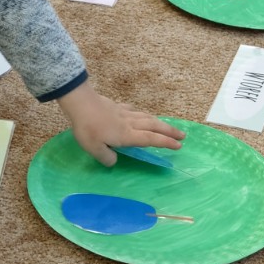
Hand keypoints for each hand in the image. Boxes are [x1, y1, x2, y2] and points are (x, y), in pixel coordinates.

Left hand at [57, 81, 184, 166]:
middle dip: (170, 131)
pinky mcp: (117, 107)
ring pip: (147, 117)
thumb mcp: (94, 149)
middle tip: (183, 135)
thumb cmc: (88, 128)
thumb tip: (114, 161)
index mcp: (127, 135)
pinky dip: (141, 114)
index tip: (179, 146)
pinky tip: (140, 114)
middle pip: (154, 126)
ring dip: (160, 122)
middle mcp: (130, 123)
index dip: (166, 143)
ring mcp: (124, 113)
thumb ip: (107, 158)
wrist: (81, 103)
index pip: (151, 140)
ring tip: (167, 126)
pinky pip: (134, 111)